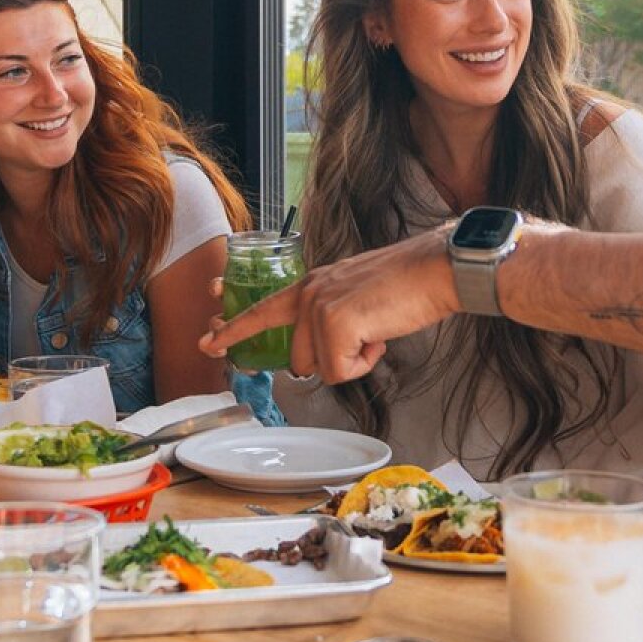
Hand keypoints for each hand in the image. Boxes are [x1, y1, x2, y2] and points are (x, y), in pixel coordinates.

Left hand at [202, 227, 460, 382]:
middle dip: (332, 360)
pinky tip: (380, 337)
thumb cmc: (405, 284)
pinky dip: (364, 365)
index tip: (209, 341)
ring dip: (351, 361)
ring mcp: (319, 307)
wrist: (433, 268)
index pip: (262, 309)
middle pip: (299, 359)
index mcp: (311, 284)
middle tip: (365, 337)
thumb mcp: (355, 294)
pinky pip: (340, 372)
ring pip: (319, 368)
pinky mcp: (335, 323)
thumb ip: (330, 315)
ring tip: (376, 331)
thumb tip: (326, 351)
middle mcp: (308, 293)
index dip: (234, 329)